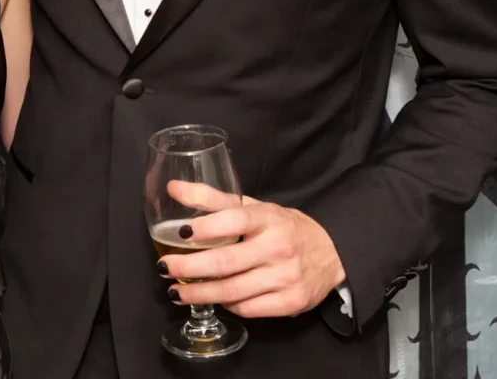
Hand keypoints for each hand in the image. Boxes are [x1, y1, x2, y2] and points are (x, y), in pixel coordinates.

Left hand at [157, 180, 344, 318]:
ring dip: (199, 294)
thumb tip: (173, 188)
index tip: (179, 232)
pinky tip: (214, 299)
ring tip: (176, 292)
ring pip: (233, 291)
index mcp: (269, 218)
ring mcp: (286, 277)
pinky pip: (248, 308)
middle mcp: (278, 247)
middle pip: (226, 262)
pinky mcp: (290, 302)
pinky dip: (227, 305)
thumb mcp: (254, 207)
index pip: (234, 219)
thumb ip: (213, 199)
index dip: (206, 227)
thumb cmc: (282, 227)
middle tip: (164, 268)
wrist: (332, 252)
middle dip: (189, 267)